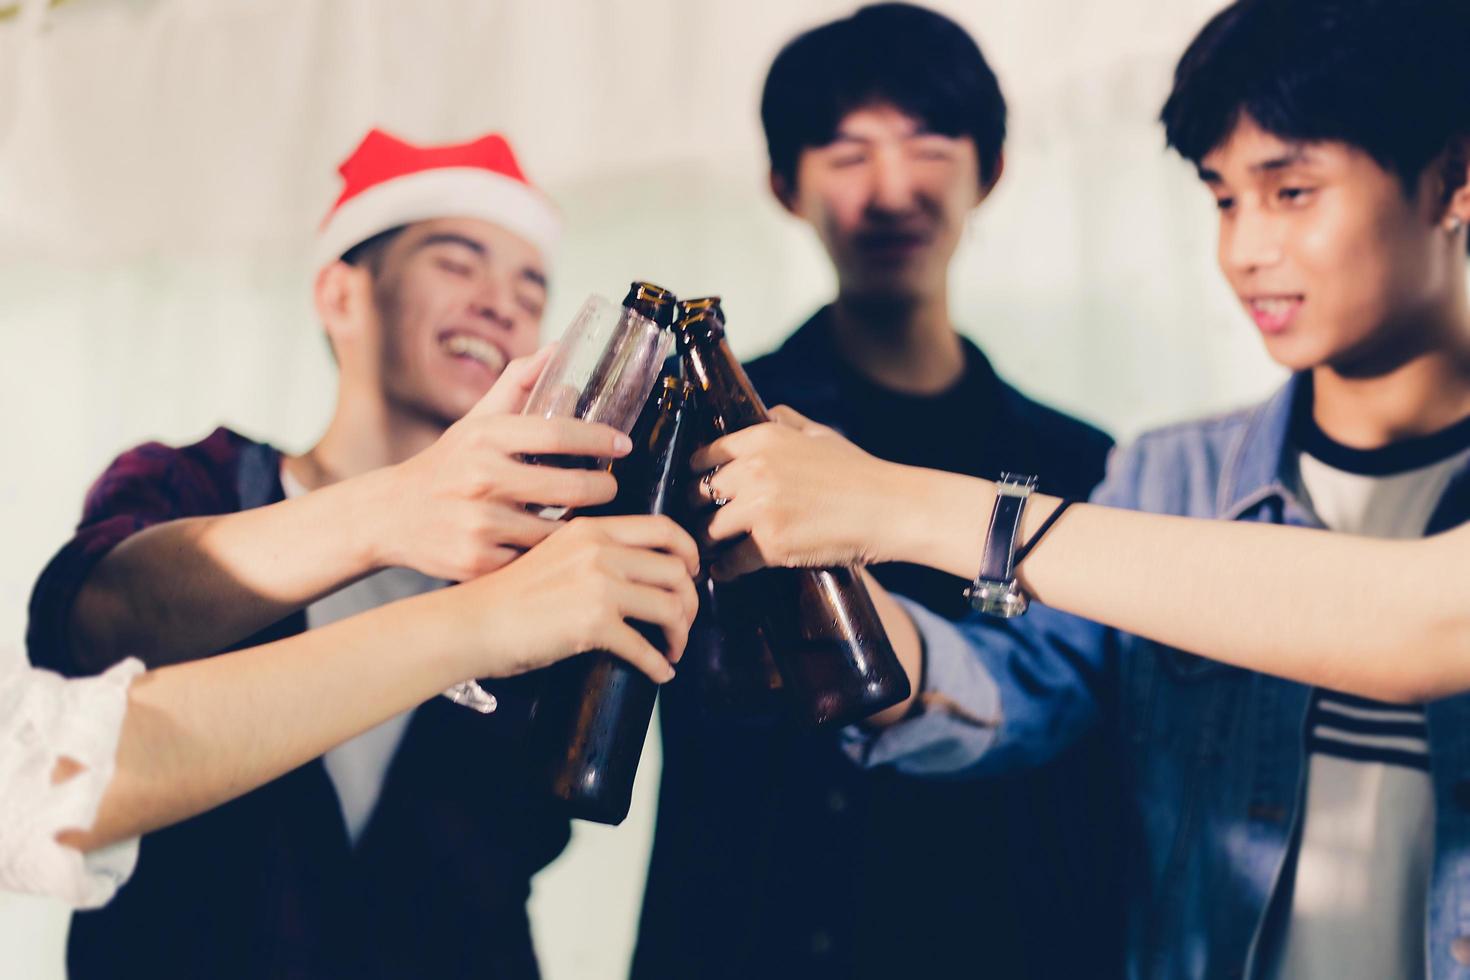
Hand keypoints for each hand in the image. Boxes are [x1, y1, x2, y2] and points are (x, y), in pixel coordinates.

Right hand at [370, 345, 633, 579]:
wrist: (389, 516)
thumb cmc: (446, 465)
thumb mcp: (475, 421)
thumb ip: (517, 384)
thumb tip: (558, 349)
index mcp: (484, 438)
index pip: (556, 433)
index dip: (597, 438)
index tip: (622, 444)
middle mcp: (481, 479)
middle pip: (569, 487)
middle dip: (602, 488)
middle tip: (610, 487)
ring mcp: (480, 524)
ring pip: (557, 529)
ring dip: (578, 524)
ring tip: (585, 515)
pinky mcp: (479, 562)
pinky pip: (535, 559)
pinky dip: (548, 553)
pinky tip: (553, 545)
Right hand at [454, 515, 700, 682]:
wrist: (473, 622)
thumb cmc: (508, 595)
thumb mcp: (555, 553)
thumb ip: (593, 552)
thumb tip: (635, 574)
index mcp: (592, 529)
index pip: (663, 528)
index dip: (689, 552)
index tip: (692, 573)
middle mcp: (600, 552)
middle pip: (676, 571)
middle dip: (690, 601)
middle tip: (684, 621)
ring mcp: (598, 586)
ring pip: (670, 607)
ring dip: (681, 633)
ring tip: (673, 648)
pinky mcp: (593, 625)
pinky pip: (645, 648)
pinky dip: (659, 664)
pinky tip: (660, 673)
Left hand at [690, 406, 915, 578]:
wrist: (888, 508)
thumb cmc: (857, 473)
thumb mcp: (819, 433)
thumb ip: (784, 421)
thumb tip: (761, 414)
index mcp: (763, 439)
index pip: (705, 456)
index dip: (696, 474)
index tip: (695, 487)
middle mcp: (755, 470)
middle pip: (699, 493)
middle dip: (697, 509)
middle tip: (700, 520)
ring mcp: (761, 508)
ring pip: (709, 529)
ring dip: (708, 541)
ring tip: (708, 548)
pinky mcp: (771, 544)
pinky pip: (730, 561)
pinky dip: (725, 569)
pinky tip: (725, 570)